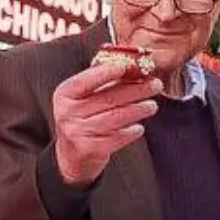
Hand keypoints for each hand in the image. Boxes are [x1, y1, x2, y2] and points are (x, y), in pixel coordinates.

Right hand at [52, 64, 162, 187]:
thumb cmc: (80, 119)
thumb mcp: (81, 97)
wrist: (70, 155)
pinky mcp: (90, 149)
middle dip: (136, 90)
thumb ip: (100, 80)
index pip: (86, 80)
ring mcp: (78, 132)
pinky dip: (131, 132)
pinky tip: (139, 127)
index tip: (127, 65)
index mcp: (65, 94)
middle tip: (155, 85)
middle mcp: (67, 113)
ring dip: (138, 110)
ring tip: (152, 105)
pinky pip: (117, 138)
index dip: (106, 72)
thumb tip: (130, 65)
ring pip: (115, 118)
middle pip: (108, 99)